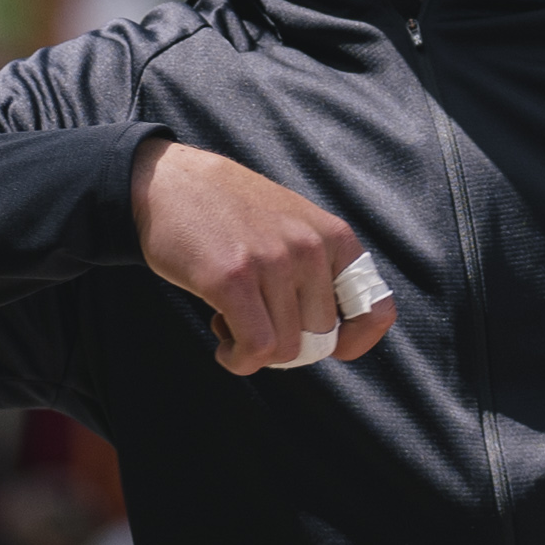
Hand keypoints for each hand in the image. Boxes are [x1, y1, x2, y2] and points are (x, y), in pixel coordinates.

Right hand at [135, 140, 397, 376]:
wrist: (168, 183)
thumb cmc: (230, 213)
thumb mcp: (294, 225)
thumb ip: (319, 270)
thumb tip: (334, 339)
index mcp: (334, 237)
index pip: (376, 312)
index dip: (355, 342)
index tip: (327, 347)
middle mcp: (310, 248)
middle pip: (320, 340)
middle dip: (287, 345)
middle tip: (255, 321)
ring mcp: (273, 262)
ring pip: (285, 350)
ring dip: (255, 352)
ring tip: (231, 321)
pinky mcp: (233, 279)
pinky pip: (255, 349)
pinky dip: (239, 360)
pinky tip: (223, 344)